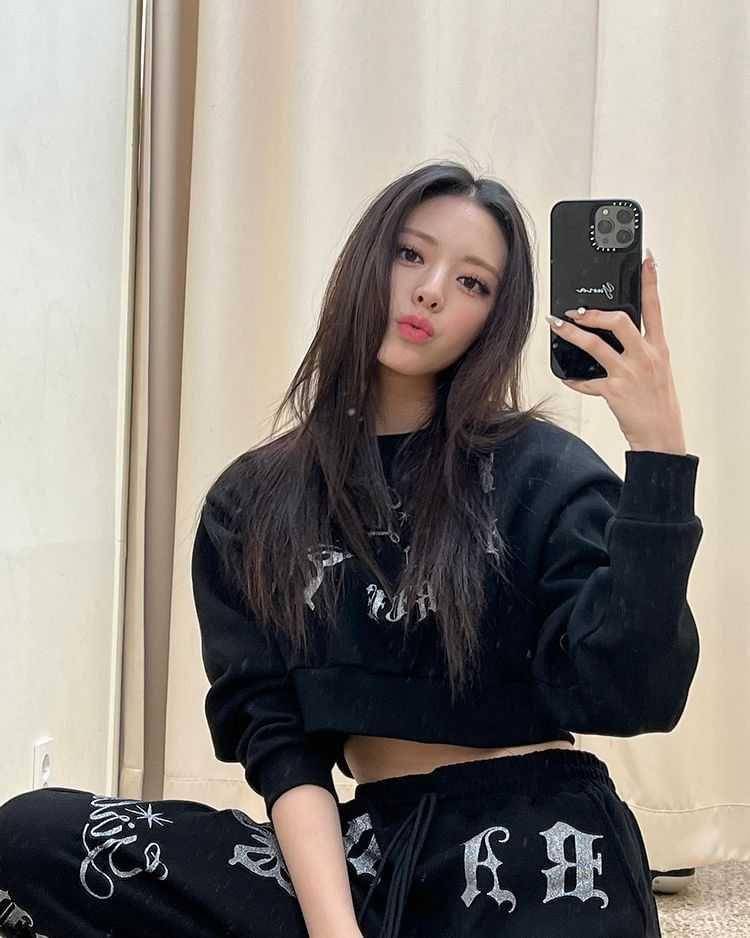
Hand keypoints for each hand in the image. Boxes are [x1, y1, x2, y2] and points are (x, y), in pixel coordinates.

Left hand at [548, 250, 687, 454]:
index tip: (646, 259)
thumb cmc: (658, 402)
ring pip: (595, 345)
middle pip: (619, 321)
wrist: (661, 435)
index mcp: (658, 348)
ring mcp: (628, 374)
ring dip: (572, 334)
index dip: (650, 282)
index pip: (655, 308)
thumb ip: (641, 349)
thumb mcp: (658, 370)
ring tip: (557, 326)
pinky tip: (564, 376)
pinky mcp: (613, 391)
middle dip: (594, 312)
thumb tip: (617, 335)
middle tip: (576, 310)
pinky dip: (572, 378)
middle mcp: (645, 357)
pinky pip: (586, 381)